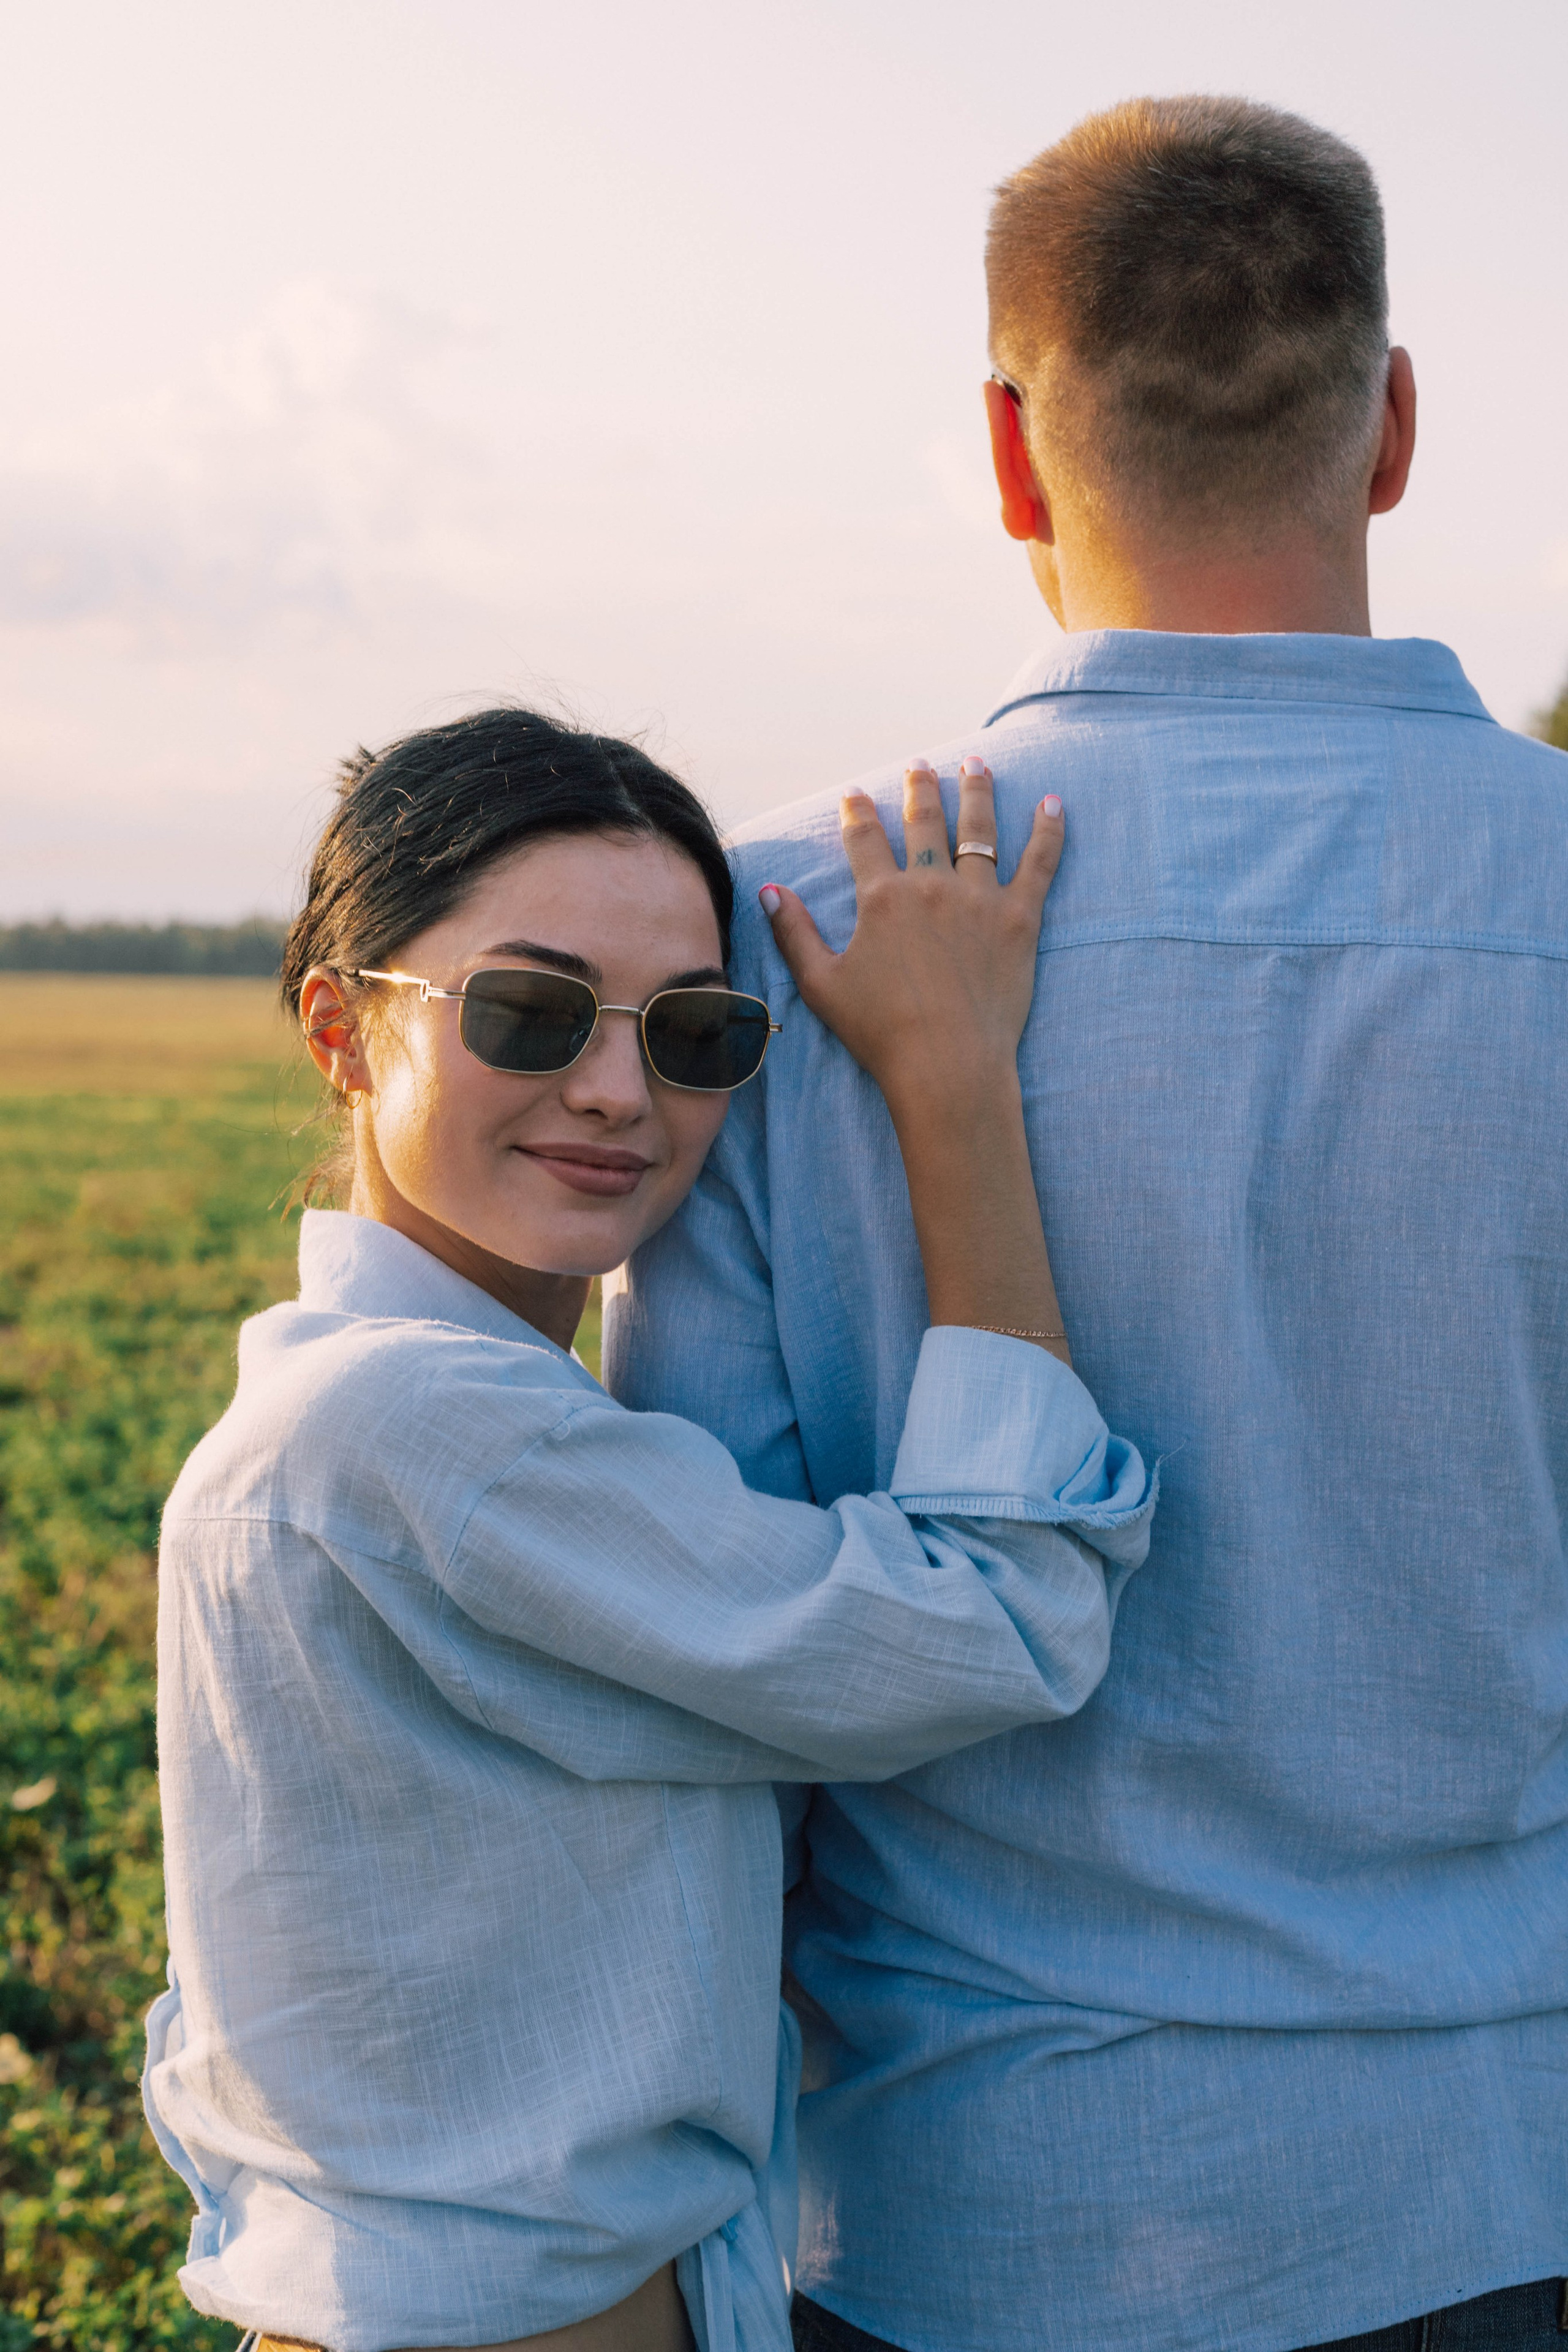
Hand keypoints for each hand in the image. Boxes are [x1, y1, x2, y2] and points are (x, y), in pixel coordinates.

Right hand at [761, 758, 1064, 1116]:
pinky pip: (1039, 863)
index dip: (856, 812)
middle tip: (920, 765)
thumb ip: (793, 933)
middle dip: (920, 788)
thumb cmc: (880, 1033)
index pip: (864, 838)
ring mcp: (979, 898)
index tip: (855, 794)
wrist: (946, 1065)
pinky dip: (1048, 830)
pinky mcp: (1020, 918)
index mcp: (881, 898)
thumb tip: (769, 890)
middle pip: (923, 821)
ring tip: (976, 763)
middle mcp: (930, 885)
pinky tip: (1052, 803)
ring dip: (976, 791)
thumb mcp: (820, 985)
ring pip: (978, 829)